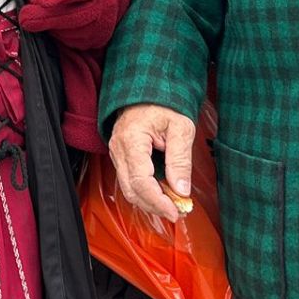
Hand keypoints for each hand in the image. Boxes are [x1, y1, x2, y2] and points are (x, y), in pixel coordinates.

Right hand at [109, 102, 197, 225]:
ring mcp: (116, 152)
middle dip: (154, 205)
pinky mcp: (120, 155)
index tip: (175, 211)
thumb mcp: (181, 127)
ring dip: (150, 201)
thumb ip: (180, 160)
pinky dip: (145, 191)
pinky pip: (129, 180)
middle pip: (131, 190)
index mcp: (131, 140)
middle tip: (177, 211)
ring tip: (173, 203)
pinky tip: (162, 193)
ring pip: (128, 189)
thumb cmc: (165, 102)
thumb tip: (182, 190)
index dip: (158, 201)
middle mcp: (119, 148)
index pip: (140, 182)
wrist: (149, 87)